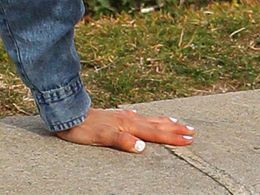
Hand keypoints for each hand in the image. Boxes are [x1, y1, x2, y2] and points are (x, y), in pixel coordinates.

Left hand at [54, 106, 195, 152]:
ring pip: (147, 119)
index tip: (189, 140)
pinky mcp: (113, 116)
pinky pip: (134, 117)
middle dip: (174, 128)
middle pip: (156, 125)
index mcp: (128, 125)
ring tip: (175, 120)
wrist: (67, 113)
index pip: (155, 134)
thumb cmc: (82, 128)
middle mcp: (128, 119)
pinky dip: (143, 118)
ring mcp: (121, 116)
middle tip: (192, 130)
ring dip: (163, 121)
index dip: (173, 138)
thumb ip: (122, 141)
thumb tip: (143, 147)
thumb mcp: (102, 137)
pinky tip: (140, 116)